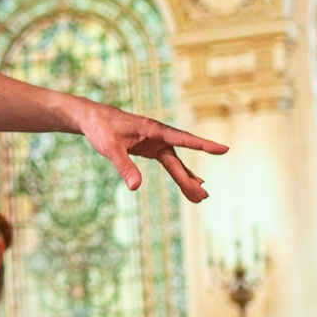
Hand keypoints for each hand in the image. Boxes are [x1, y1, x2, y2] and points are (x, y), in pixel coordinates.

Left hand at [65, 99, 227, 201]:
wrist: (92, 119)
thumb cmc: (101, 129)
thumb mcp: (110, 149)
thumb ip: (124, 166)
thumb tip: (135, 187)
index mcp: (154, 130)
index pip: (183, 139)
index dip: (203, 145)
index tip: (223, 149)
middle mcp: (159, 136)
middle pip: (178, 161)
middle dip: (189, 179)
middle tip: (202, 197)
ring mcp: (156, 143)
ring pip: (176, 164)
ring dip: (186, 180)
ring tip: (200, 198)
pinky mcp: (150, 149)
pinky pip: (169, 163)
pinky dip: (178, 174)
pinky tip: (190, 184)